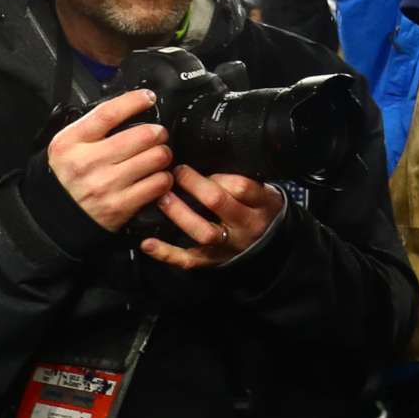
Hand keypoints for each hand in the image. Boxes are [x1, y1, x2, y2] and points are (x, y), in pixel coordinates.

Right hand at [45, 89, 174, 232]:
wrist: (56, 216)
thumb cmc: (66, 175)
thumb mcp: (66, 145)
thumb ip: (91, 126)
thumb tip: (127, 106)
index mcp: (71, 142)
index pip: (108, 113)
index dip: (134, 101)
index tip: (148, 98)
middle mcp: (87, 162)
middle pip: (142, 135)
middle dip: (158, 132)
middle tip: (158, 135)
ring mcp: (105, 185)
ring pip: (156, 158)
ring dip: (163, 154)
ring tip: (157, 156)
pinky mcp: (120, 206)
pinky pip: (158, 184)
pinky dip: (163, 178)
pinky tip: (155, 177)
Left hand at [140, 166, 286, 269]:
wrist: (270, 245)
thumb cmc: (259, 209)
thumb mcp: (263, 192)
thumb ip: (241, 178)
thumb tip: (204, 156)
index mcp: (262, 205)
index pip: (241, 186)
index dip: (217, 174)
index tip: (205, 165)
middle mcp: (246, 226)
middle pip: (219, 203)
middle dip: (194, 185)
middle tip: (175, 173)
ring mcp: (229, 245)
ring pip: (203, 232)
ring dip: (179, 214)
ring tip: (162, 199)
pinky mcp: (213, 261)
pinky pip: (189, 259)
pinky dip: (166, 253)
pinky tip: (147, 243)